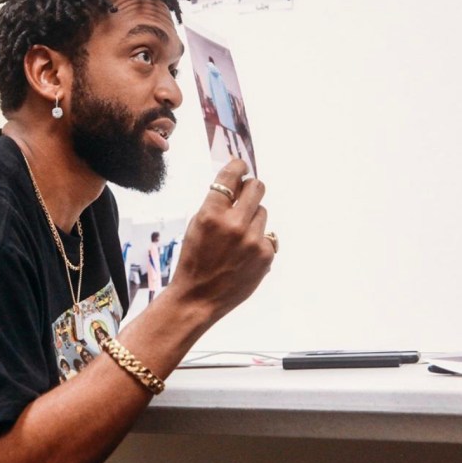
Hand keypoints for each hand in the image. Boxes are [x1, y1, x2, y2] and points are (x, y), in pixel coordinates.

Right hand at [171, 158, 273, 326]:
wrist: (198, 297)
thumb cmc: (194, 260)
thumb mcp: (196, 224)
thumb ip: (216, 204)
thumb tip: (237, 184)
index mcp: (211, 213)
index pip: (231, 176)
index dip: (237, 166)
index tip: (240, 166)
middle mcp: (234, 224)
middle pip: (257, 187)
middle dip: (251, 187)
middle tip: (245, 194)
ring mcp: (253, 240)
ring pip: (263, 212)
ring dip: (253, 217)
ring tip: (237, 236)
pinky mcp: (266, 255)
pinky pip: (267, 235)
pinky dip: (257, 240)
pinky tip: (243, 253)